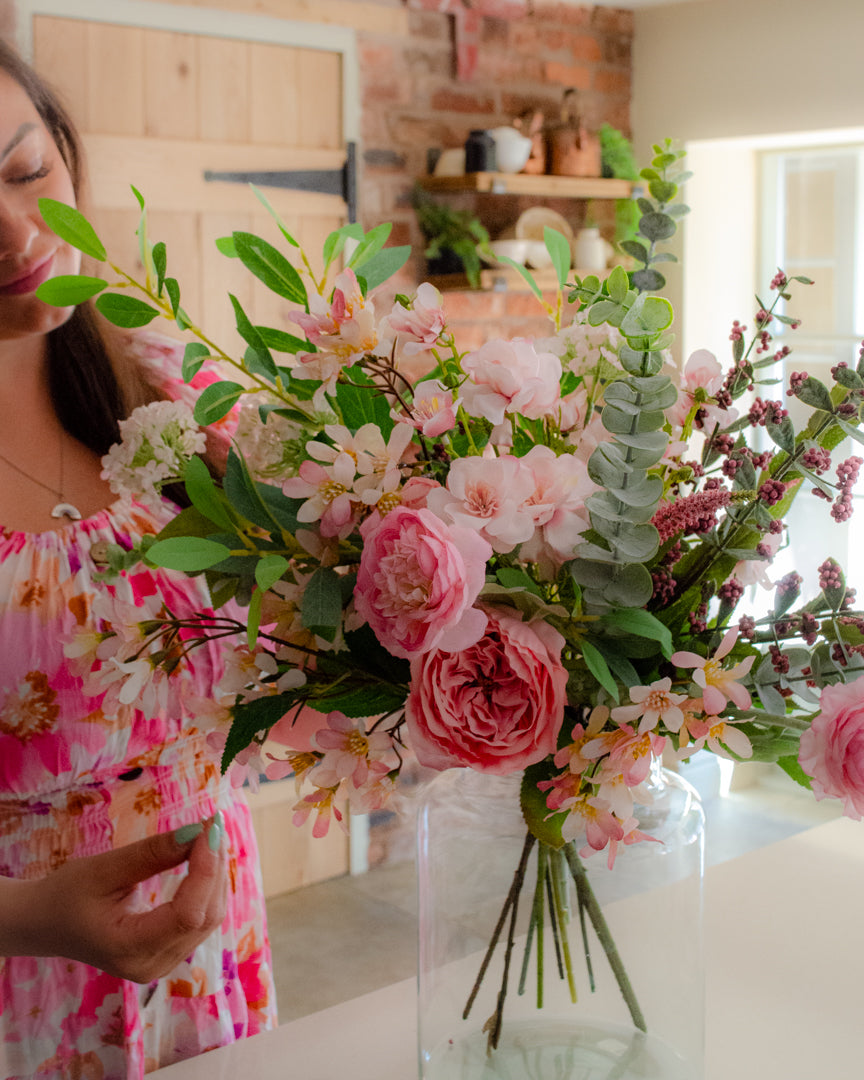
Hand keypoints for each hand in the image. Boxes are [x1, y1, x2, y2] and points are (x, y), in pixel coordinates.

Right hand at [20, 815, 227, 982]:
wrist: (44, 923)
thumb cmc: (66, 894)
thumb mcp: (104, 869)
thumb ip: (152, 854)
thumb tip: (197, 832)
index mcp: (129, 949)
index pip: (187, 914)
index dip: (206, 870)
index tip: (208, 828)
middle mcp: (151, 964)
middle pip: (204, 916)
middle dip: (214, 868)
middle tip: (213, 824)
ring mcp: (162, 963)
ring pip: (208, 919)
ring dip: (215, 876)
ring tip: (209, 837)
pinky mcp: (167, 952)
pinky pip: (200, 920)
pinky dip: (207, 888)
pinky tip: (203, 860)